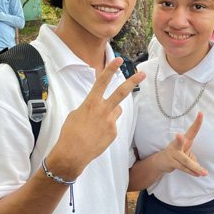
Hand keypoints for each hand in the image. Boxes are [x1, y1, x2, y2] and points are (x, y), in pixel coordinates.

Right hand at [49, 58, 146, 177]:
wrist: (72, 154)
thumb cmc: (70, 133)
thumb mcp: (76, 114)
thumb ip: (90, 107)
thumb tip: (98, 107)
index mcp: (91, 103)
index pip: (102, 82)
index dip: (110, 69)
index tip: (118, 59)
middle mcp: (103, 110)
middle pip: (121, 92)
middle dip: (132, 81)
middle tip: (143, 74)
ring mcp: (110, 122)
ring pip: (116, 110)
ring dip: (111, 111)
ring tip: (97, 123)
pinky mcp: (113, 133)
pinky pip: (113, 125)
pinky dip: (106, 127)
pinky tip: (96, 135)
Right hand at [157, 112, 206, 176]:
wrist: (161, 161)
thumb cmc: (177, 154)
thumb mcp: (186, 153)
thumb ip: (193, 158)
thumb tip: (196, 166)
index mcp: (184, 140)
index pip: (192, 130)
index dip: (197, 122)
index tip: (201, 113)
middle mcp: (177, 145)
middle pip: (179, 143)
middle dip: (179, 140)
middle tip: (179, 135)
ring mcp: (173, 154)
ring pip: (185, 162)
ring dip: (194, 167)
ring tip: (203, 172)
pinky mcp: (171, 163)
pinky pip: (184, 168)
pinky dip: (192, 172)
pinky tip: (198, 174)